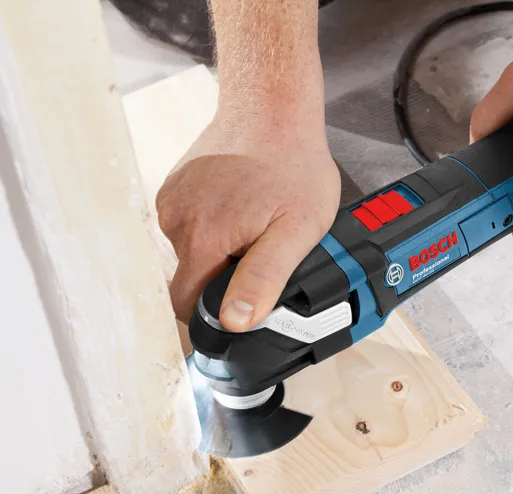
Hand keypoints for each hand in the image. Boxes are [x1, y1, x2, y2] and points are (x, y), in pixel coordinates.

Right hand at [156, 114, 339, 331]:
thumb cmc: (293, 165)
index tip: (245, 299)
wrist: (273, 108)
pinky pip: (189, 224)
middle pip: (190, 277)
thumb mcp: (297, 230)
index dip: (215, 311)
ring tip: (255, 221)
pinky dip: (213, 225)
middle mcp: (176, 220)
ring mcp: (171, 200)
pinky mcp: (174, 186)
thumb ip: (264, 278)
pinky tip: (240, 206)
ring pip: (191, 251)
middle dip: (223, 276)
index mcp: (202, 238)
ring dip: (220, 249)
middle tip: (262, 249)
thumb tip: (234, 321)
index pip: (187, 304)